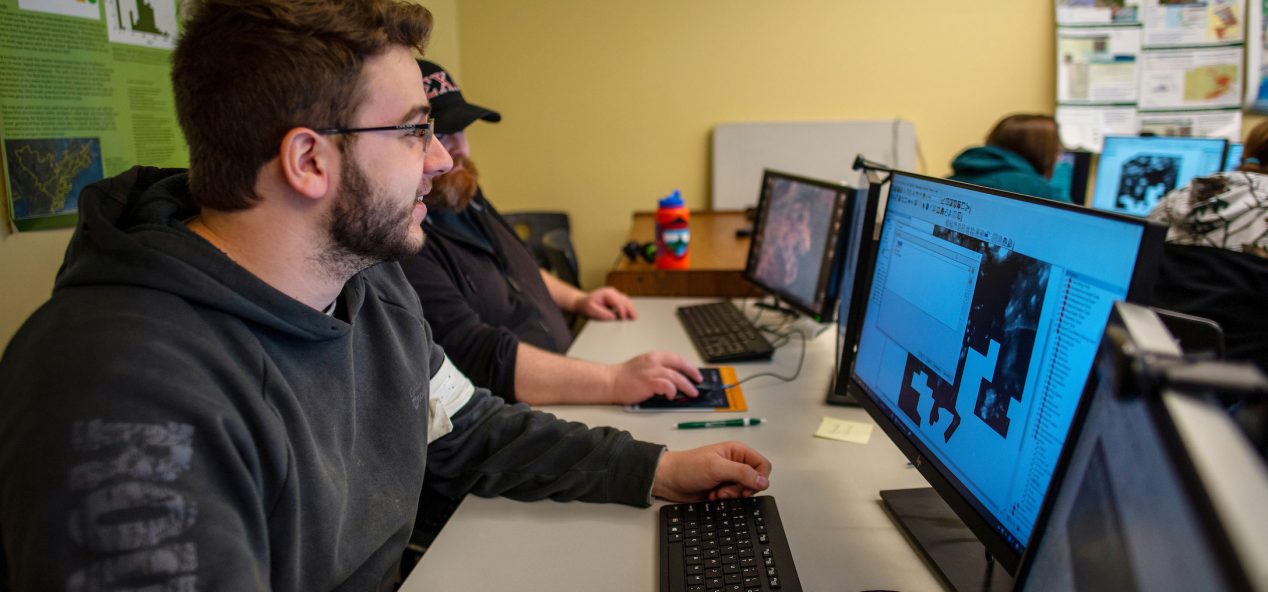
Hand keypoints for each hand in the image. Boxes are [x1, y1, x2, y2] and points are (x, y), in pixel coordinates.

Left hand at [574, 287, 636, 320]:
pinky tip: (630, 314)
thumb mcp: (591, 310)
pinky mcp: (615, 299)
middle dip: (630, 309)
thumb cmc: (585, 306)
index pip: (618, 301)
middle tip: (635, 318)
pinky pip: (625, 302)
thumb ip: (602, 313)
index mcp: (606, 293)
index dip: (622, 310)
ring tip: (634, 317)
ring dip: (631, 308)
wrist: (581, 303)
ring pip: (626, 300)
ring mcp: (614, 295)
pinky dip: (628, 308)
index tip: (623, 319)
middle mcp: (612, 292)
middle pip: (625, 300)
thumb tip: (613, 317)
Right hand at [606, 352, 702, 403]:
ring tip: (692, 393)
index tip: (696, 373)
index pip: (677, 358)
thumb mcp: (644, 367)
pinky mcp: (649, 383)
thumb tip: (675, 379)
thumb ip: (658, 369)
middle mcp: (654, 361)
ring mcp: (652, 372)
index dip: (688, 366)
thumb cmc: (625, 377)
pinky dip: (672, 391)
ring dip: (686, 386)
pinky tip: (671, 396)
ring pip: (676, 377)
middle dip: (692, 373)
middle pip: (680, 365)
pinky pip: (667, 386)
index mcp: (654, 356)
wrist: (610, 381)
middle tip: (698, 382)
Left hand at [652, 442, 771, 502]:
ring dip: (732, 495)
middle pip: (755, 481)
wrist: (668, 480)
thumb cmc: (687, 467)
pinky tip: (713, 496)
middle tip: (727, 490)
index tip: (748, 488)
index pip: (762, 465)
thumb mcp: (717, 467)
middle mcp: (735, 463)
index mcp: (737, 451)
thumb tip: (763, 481)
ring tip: (717, 493)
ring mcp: (729, 477)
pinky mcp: (722, 489)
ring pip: (744, 491)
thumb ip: (742, 473)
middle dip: (742, 489)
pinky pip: (734, 499)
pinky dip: (725, 500)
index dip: (759, 478)